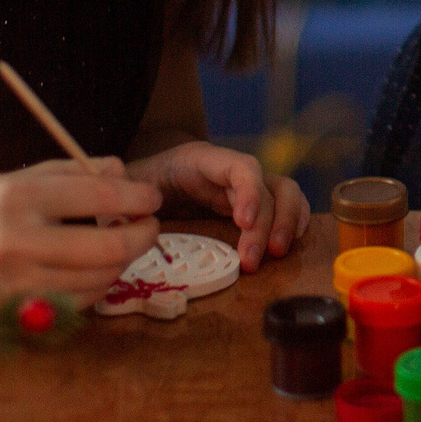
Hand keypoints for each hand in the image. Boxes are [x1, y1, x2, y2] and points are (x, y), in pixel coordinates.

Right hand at [0, 157, 161, 296]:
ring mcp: (19, 283)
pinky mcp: (19, 315)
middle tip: (149, 227)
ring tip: (121, 247)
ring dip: (123, 263)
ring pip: (100, 278)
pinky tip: (93, 271)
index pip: (100, 196)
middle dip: (143, 235)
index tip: (151, 198)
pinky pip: (80, 303)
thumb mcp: (12, 181)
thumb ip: (69, 173)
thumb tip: (120, 170)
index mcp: (18, 197)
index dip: (137, 198)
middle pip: (110, 246)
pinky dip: (98, 286)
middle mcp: (19, 241)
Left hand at [126, 140, 310, 271]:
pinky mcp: (248, 204)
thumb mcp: (128, 191)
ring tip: (275, 256)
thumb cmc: (132, 189)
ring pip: (284, 193)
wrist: (136, 186)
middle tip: (253, 260)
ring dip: (285, 224)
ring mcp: (242, 186)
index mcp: (201, 160)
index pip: (240, 166)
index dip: (250, 191)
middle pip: (269, 184)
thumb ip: (132, 201)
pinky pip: (282, 207)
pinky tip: (285, 245)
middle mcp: (230, 170)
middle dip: (268, 222)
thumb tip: (134, 218)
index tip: (243, 223)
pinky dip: (292, 222)